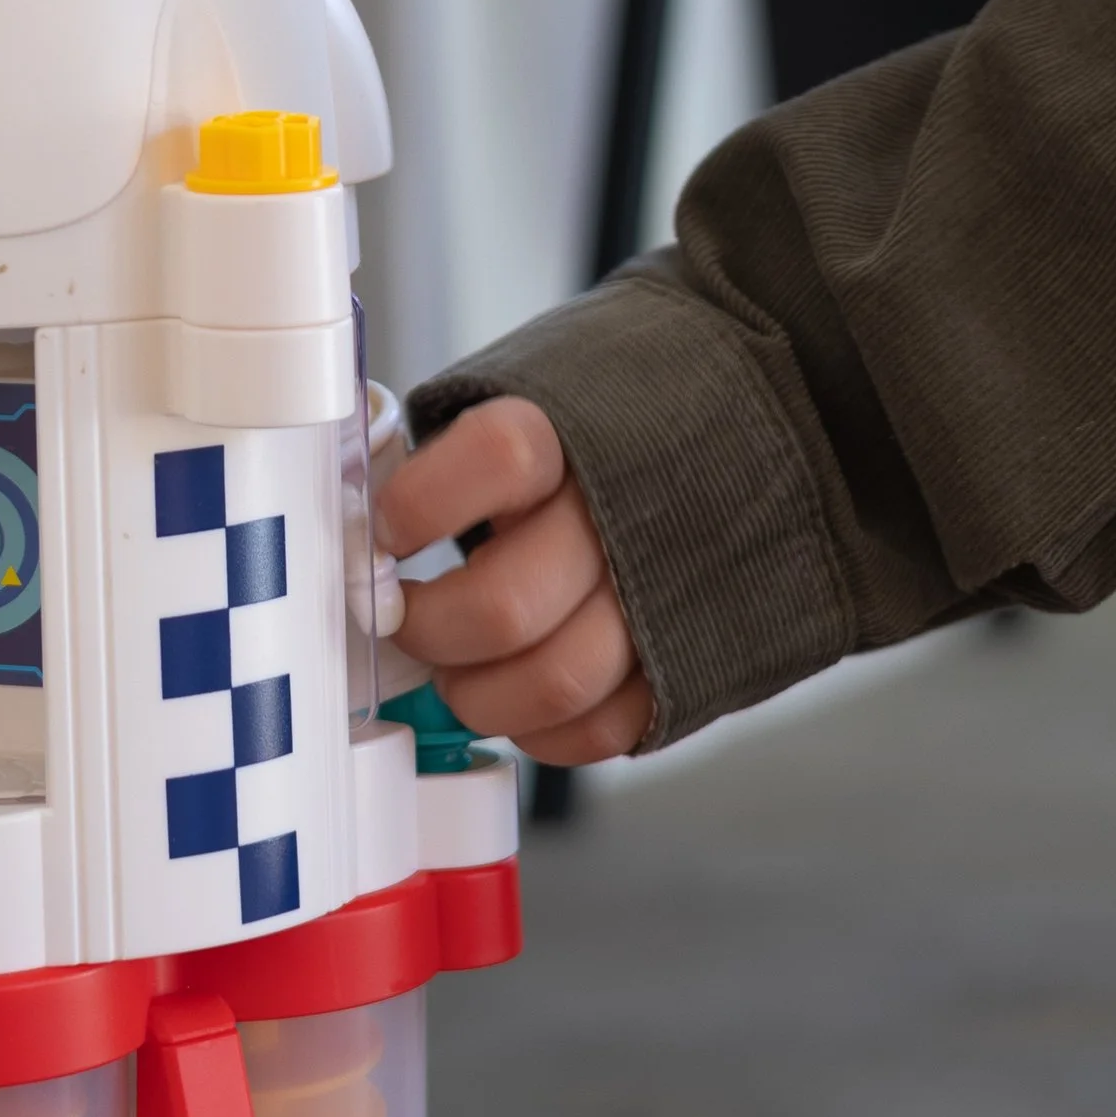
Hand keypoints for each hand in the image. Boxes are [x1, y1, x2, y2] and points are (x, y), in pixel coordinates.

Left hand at [374, 397, 651, 764]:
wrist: (754, 420)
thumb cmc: (611, 419)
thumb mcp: (537, 387)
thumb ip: (459, 445)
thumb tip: (362, 501)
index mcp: (575, 432)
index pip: (497, 461)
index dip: (420, 507)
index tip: (385, 531)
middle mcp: (624, 516)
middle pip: (506, 607)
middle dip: (430, 630)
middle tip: (406, 620)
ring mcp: (661, 596)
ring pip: (554, 682)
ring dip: (480, 694)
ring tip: (459, 669)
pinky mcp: (685, 661)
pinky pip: (601, 728)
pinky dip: (542, 729)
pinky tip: (519, 692)